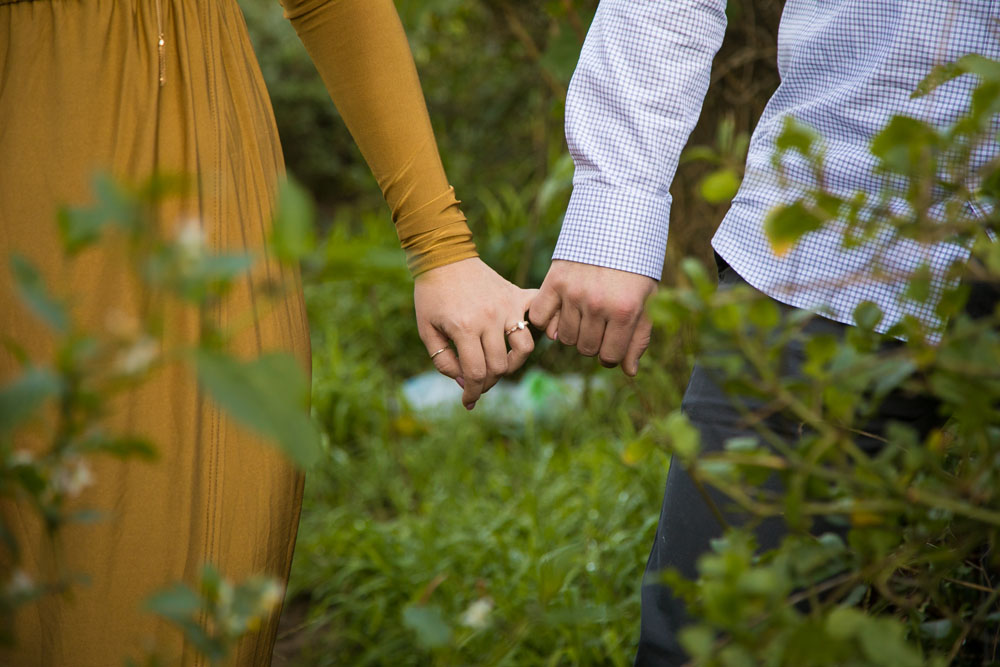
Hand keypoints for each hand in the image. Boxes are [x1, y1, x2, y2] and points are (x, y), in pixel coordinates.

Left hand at [414, 257, 536, 409]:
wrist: (444, 256)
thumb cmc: (431, 294)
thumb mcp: (426, 330)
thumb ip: (443, 360)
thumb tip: (465, 382)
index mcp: (464, 328)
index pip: (477, 373)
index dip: (473, 393)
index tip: (468, 401)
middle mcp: (490, 318)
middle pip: (500, 366)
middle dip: (488, 382)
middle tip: (477, 383)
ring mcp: (507, 306)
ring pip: (524, 348)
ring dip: (513, 363)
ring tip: (499, 364)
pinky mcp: (516, 295)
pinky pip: (538, 313)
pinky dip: (542, 325)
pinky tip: (532, 335)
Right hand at [529, 259, 655, 375]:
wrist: (615, 227)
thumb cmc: (635, 268)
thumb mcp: (646, 301)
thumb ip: (638, 337)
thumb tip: (629, 372)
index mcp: (625, 311)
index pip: (609, 357)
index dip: (611, 354)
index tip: (612, 341)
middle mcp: (597, 304)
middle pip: (585, 349)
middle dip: (593, 342)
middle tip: (599, 325)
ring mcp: (573, 293)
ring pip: (564, 338)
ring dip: (573, 332)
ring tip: (582, 316)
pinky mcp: (554, 281)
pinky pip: (540, 318)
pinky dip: (547, 321)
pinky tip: (560, 313)